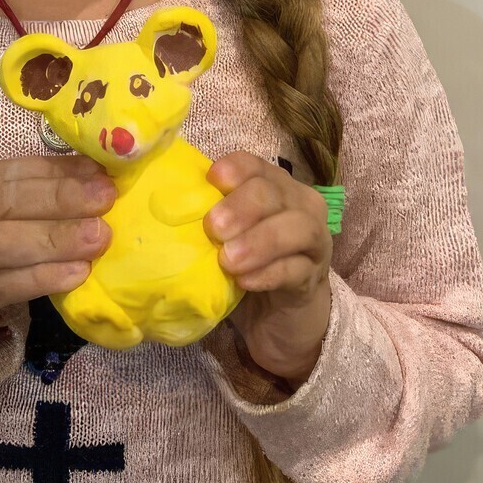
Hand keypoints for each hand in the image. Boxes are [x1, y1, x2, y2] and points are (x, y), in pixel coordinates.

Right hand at [0, 156, 114, 371]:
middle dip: (58, 199)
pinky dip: (41, 277)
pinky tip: (76, 274)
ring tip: (99, 237)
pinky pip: (0, 287)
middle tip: (105, 199)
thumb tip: (87, 177)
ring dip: (55, 237)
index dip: (51, 171)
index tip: (97, 172)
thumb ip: (13, 201)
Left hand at [204, 153, 332, 386]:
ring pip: (297, 228)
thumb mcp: (226, 238)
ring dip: (259, 241)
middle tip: (214, 229)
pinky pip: (296, 269)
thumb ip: (211, 219)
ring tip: (228, 260)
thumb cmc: (245, 266)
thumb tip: (169, 207)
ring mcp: (314, 242)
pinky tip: (245, 282)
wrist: (278, 317)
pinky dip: (269, 273)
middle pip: (273, 193)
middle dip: (242, 207)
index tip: (211, 181)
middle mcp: (299, 205)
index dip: (234, 169)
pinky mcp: (313, 279)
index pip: (255, 165)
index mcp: (273, 186)